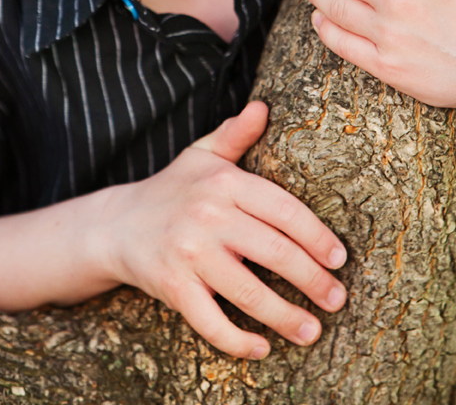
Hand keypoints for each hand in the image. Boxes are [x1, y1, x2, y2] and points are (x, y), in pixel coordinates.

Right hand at [102, 101, 346, 358]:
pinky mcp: (172, 286)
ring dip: (286, 317)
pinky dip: (239, 341)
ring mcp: (189, 253)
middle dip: (313, 280)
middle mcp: (208, 215)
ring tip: (312, 330)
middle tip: (337, 299)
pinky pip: (211, 321)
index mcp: (224, 182)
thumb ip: (236, 134)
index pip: (284, 210)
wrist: (116, 225)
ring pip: (249, 292)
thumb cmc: (172, 189)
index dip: (317, 236)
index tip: (339, 258)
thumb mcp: (202, 155)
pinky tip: (262, 348)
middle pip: (275, 253)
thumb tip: (264, 107)